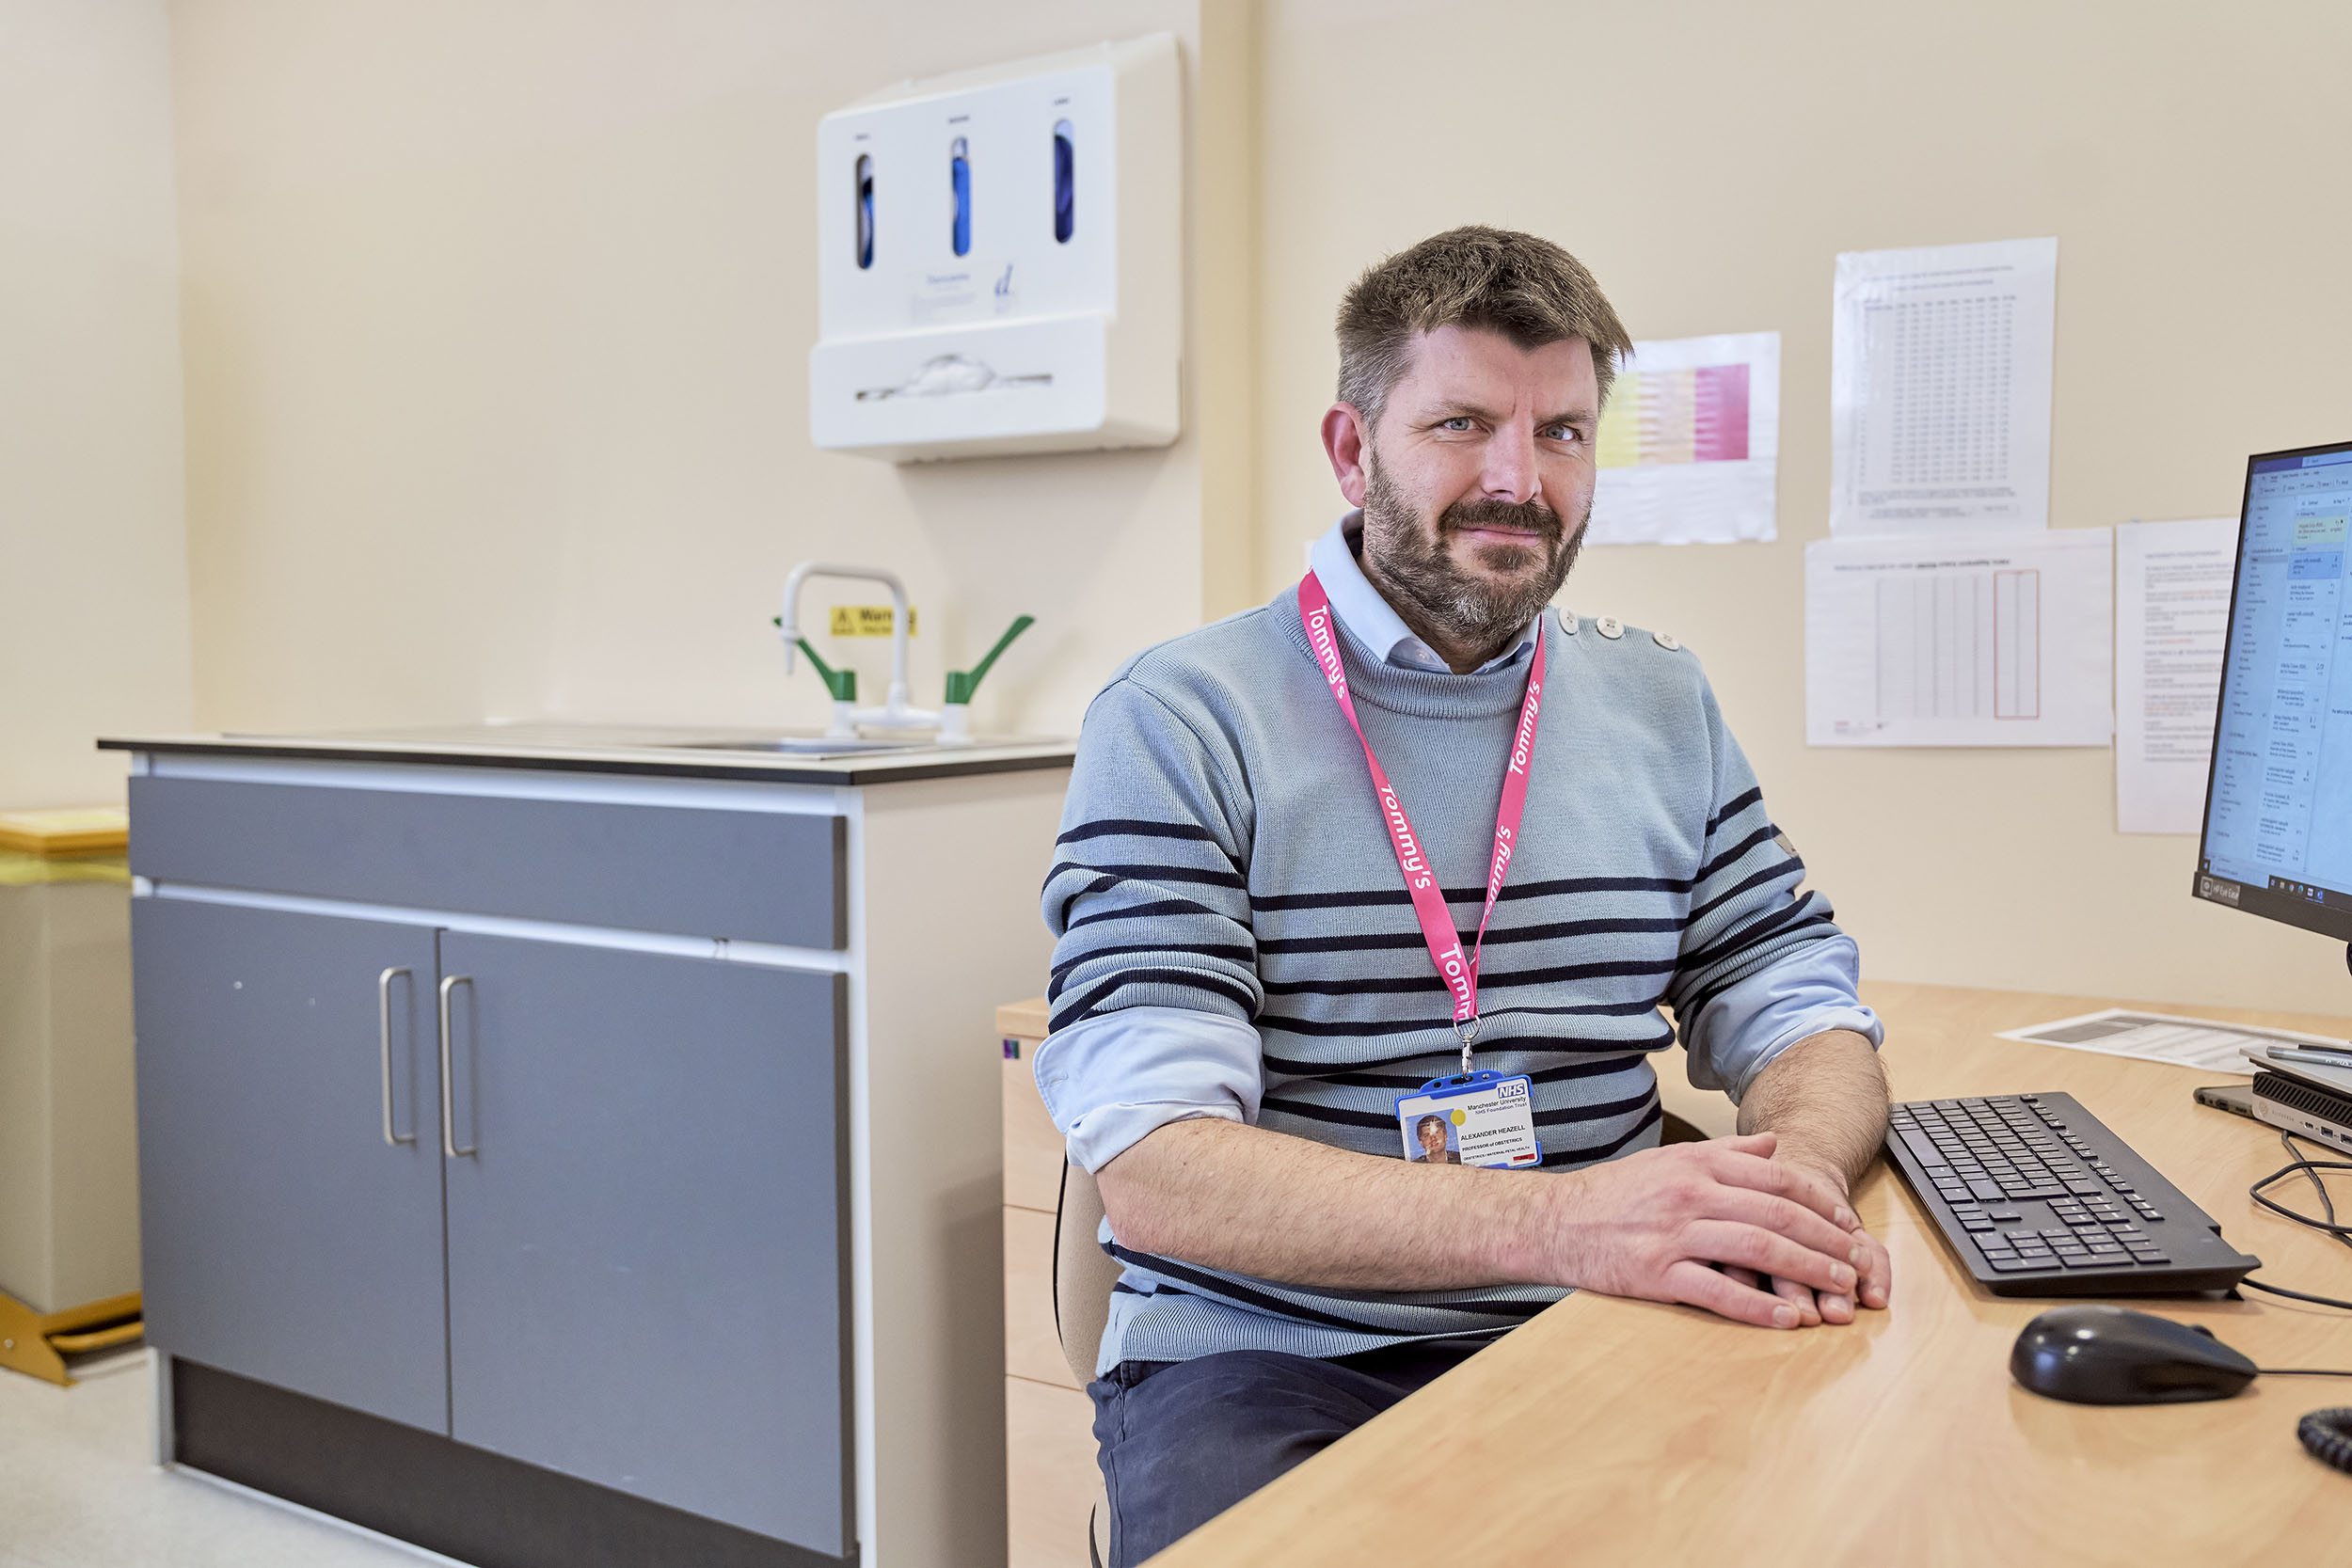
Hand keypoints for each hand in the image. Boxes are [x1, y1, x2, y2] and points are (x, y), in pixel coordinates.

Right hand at [1543, 1131, 1870, 1328]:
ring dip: (1806, 1270)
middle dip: (1827, 1240)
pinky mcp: (1657, 1274)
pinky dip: (1758, 1306)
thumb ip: (1725, 1152)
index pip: (1776, 1178)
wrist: (1554, 1221)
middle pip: (1777, 1214)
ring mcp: (1674, 1234)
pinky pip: (1718, 1291)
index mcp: (1697, 1165)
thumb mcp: (1669, 1159)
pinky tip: (1788, 1318)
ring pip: (1757, 1249)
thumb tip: (1772, 1145)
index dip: (1821, 1202)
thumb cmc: (1614, 1193)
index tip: (1849, 1224)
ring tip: (1836, 1289)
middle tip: (1858, 1264)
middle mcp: (1691, 1194)